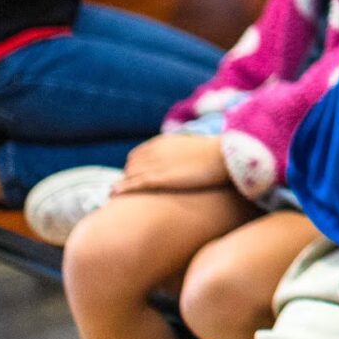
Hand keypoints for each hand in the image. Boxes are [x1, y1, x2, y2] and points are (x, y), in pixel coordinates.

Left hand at [113, 132, 231, 195]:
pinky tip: (113, 194)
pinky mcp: (159, 178)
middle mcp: (155, 151)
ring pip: (130, 175)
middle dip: (127, 177)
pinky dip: (122, 188)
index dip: (134, 167)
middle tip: (126, 191)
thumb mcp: (196, 149)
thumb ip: (185, 153)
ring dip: (122, 184)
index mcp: (163, 142)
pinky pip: (134, 184)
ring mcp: (156, 164)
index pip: (138, 155)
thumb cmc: (217, 154)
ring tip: (113, 196)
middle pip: (131, 165)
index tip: (136, 178)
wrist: (224, 156)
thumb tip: (189, 161)